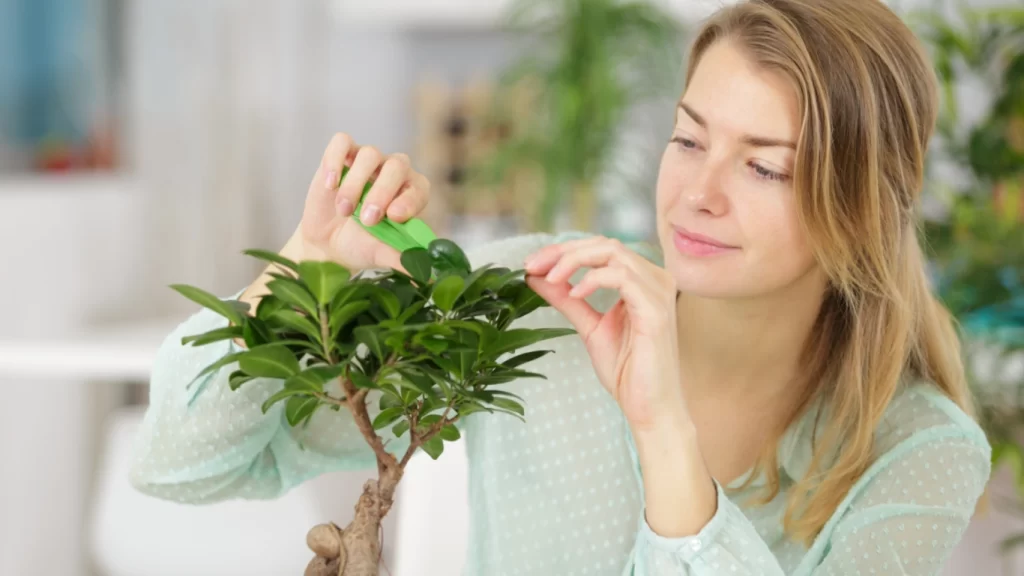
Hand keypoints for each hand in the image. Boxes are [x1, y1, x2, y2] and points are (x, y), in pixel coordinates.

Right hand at [298, 132, 430, 271]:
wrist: (327, 244)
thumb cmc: (360, 246)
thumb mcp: (381, 254)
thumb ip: (403, 260)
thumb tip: (431, 276)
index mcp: (409, 193)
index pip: (419, 185)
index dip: (409, 199)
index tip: (393, 217)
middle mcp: (392, 172)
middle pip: (397, 165)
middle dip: (382, 192)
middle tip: (368, 220)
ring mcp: (366, 162)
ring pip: (369, 154)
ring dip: (356, 184)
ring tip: (345, 211)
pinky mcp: (340, 157)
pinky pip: (341, 142)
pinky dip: (336, 160)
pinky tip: (330, 184)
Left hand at [524, 236, 688, 431]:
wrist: (650, 408)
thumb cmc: (627, 372)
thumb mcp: (589, 327)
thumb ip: (567, 299)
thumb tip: (536, 276)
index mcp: (643, 282)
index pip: (601, 249)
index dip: (564, 250)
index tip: (532, 263)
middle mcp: (655, 280)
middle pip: (605, 244)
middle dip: (564, 251)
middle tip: (532, 265)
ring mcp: (658, 293)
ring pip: (613, 253)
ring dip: (574, 260)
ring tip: (550, 278)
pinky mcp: (656, 310)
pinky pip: (622, 277)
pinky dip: (593, 278)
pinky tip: (574, 292)